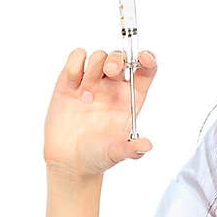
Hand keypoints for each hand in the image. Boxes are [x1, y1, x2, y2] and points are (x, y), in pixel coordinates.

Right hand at [43, 47, 158, 179]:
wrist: (68, 160)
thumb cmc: (97, 156)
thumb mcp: (116, 154)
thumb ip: (132, 149)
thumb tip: (146, 145)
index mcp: (131, 100)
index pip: (145, 71)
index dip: (147, 59)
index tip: (143, 58)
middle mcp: (113, 88)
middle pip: (122, 58)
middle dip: (118, 58)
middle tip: (111, 70)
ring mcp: (92, 82)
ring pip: (99, 55)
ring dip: (95, 64)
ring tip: (86, 91)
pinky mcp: (71, 81)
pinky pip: (77, 57)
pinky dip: (75, 63)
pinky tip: (73, 83)